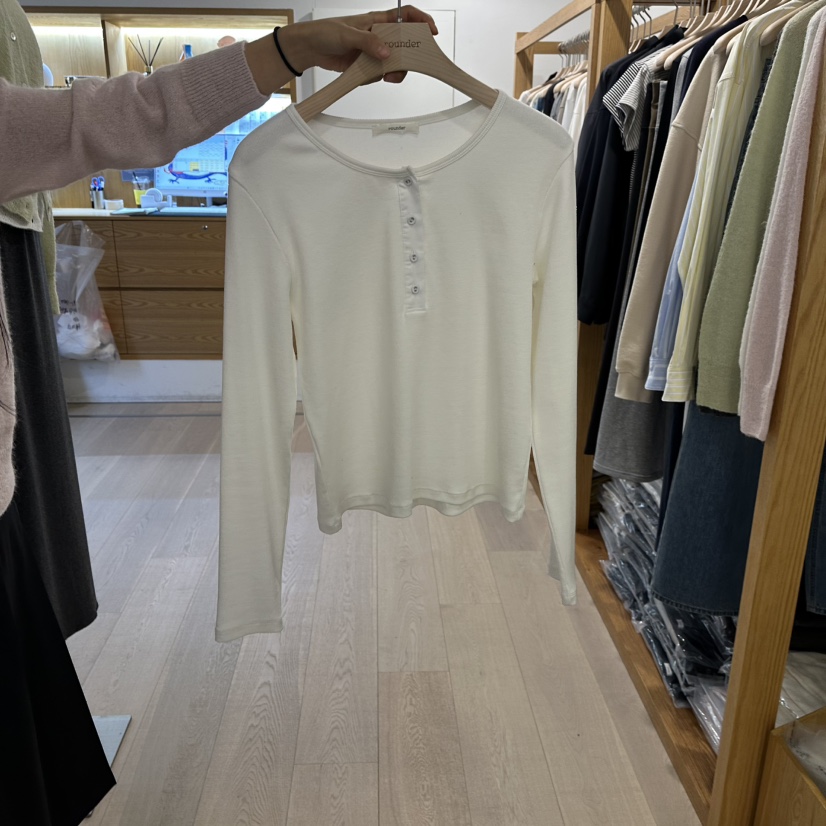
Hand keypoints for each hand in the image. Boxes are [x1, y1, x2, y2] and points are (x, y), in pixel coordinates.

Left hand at [279, 6, 438, 81]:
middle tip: (407, 65)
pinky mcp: (368, 66)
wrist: (310, 49)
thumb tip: (387, 53)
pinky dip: (377, 77)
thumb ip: (368, 43)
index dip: (421, 21)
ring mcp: (374, 52)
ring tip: (385, 77)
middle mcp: (380, 36)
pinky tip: (367, 74)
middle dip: (410, 56)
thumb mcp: (347, 35)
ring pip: (395, 63)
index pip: (406, 15)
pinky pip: (380, 74)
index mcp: (378, 21)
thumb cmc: (326, 32)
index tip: (431, 32)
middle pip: (405, 44)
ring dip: (394, 71)